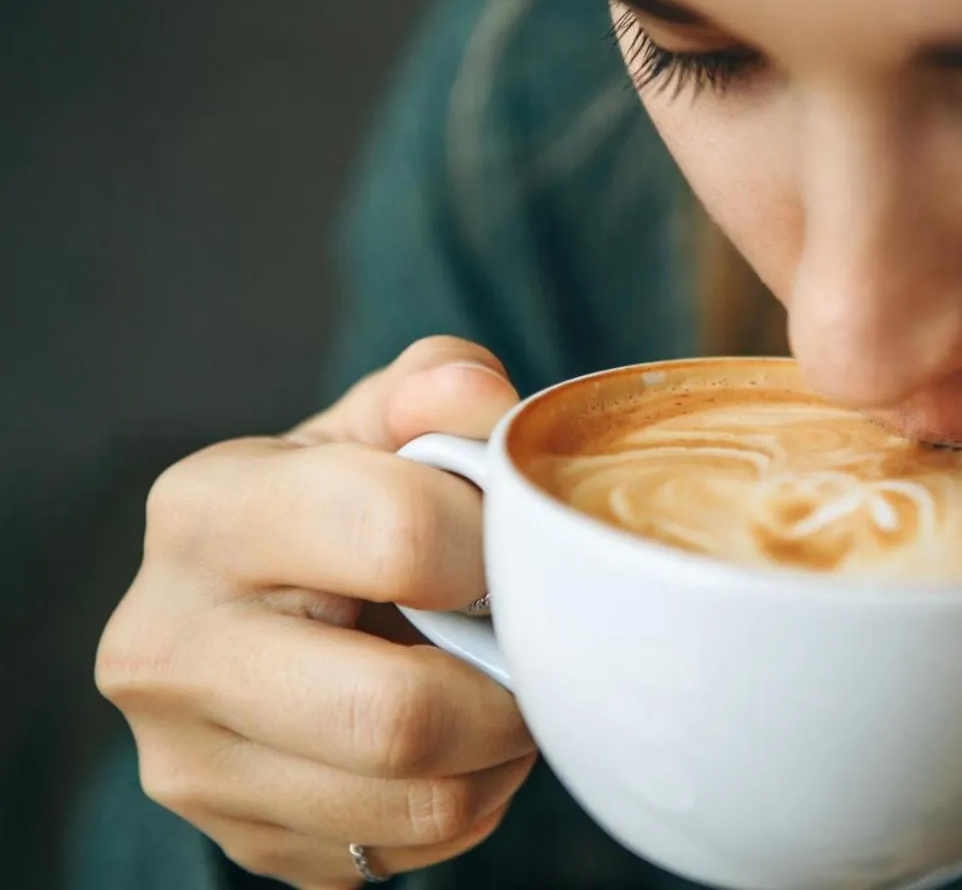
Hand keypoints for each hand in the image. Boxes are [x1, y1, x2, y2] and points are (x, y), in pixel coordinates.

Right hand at [96, 337, 536, 889]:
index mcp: (206, 512)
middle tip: (525, 650)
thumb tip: (479, 402)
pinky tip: (451, 748)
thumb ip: (435, 389)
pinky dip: (463, 804)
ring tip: (495, 694)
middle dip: (504, 689)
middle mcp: (166, 646)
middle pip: (396, 715)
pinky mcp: (236, 836)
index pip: (399, 535)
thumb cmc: (337, 506)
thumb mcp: (377, 426)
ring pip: (414, 803)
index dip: (497, 547)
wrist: (259, 609)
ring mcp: (189, 762)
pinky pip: (401, 853)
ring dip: (497, 755)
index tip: (513, 550)